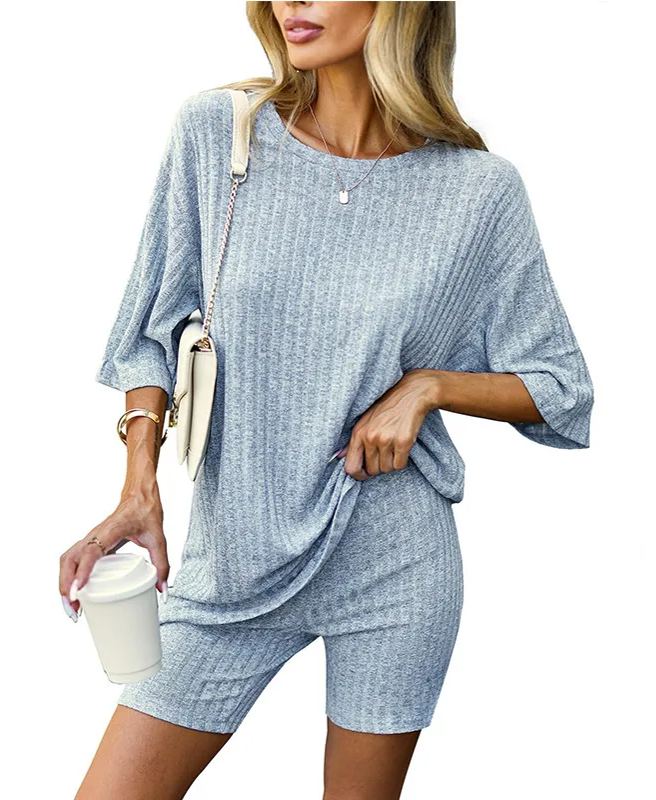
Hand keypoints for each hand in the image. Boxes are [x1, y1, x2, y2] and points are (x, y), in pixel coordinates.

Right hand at [59, 481, 169, 621]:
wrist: (140, 494)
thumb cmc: (146, 511)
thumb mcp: (158, 538)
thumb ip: (162, 565)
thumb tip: (162, 591)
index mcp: (110, 531)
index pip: (90, 552)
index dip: (82, 572)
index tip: (78, 591)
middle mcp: (95, 535)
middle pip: (70, 560)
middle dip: (66, 586)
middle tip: (74, 610)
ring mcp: (90, 538)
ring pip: (67, 561)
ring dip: (64, 583)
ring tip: (72, 607)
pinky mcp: (91, 543)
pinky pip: (73, 560)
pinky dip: (69, 577)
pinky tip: (77, 594)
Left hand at [339, 369, 439, 480]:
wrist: (411, 393)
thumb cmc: (388, 407)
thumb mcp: (365, 420)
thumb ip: (353, 440)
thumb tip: (339, 456)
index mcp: (358, 433)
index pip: (351, 467)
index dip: (359, 475)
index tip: (366, 473)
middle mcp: (370, 437)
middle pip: (372, 470)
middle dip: (379, 466)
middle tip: (385, 453)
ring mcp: (387, 440)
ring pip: (387, 469)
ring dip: (391, 463)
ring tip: (394, 448)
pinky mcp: (403, 442)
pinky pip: (400, 465)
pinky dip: (402, 460)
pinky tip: (403, 447)